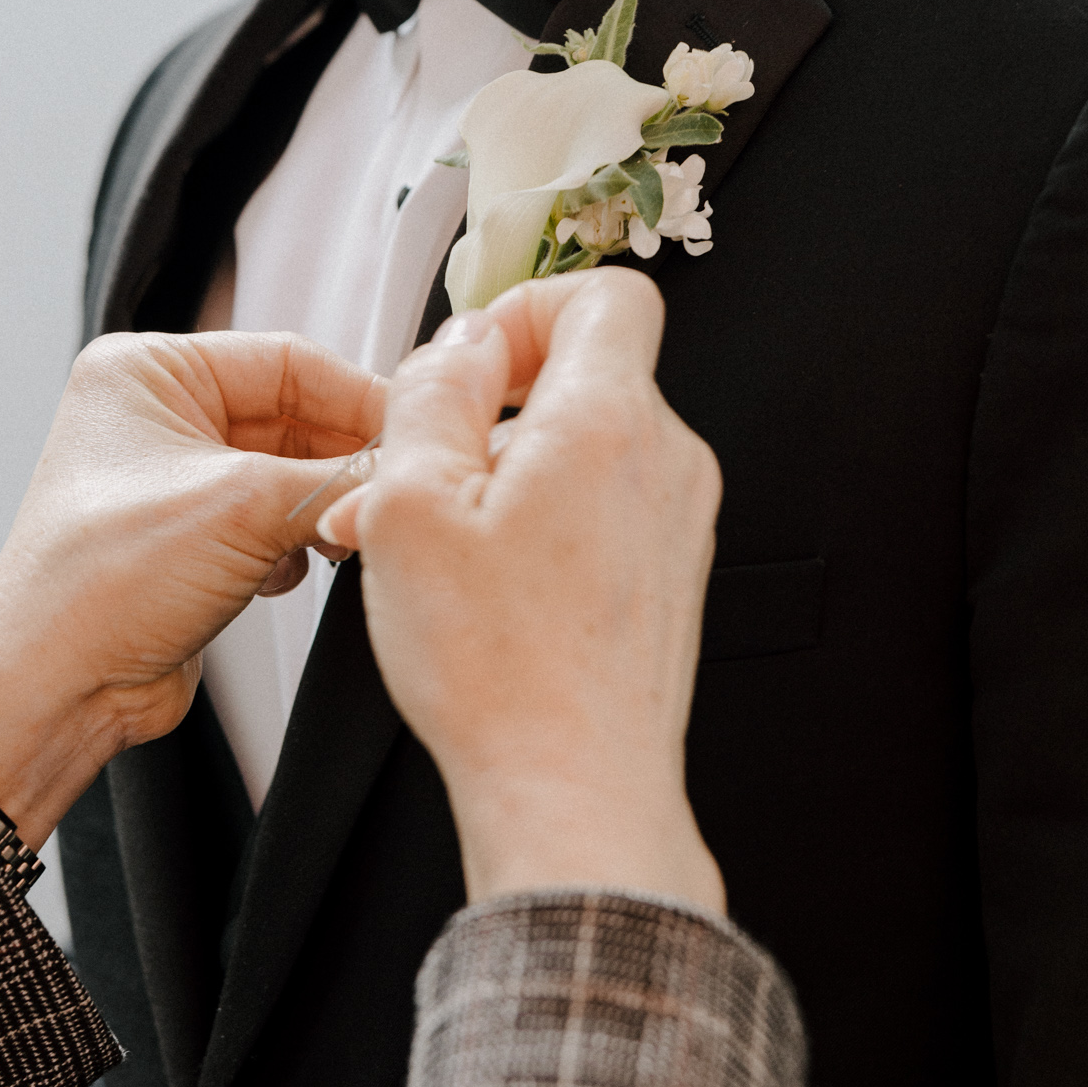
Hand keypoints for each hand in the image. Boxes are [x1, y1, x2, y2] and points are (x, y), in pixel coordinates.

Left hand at [0, 331, 382, 847]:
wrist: (53, 691)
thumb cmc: (98, 585)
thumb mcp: (241, 507)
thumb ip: (337, 477)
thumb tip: (407, 464)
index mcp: (147, 370)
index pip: (288, 359)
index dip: (359, 396)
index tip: (415, 431)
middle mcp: (156, 415)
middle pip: (293, 414)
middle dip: (341, 458)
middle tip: (396, 487)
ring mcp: (174, 480)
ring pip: (288, 471)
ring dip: (321, 505)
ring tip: (346, 533)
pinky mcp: (191, 540)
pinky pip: (273, 520)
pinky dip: (299, 541)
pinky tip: (298, 568)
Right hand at [321, 270, 724, 914]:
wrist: (574, 793)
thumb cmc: (499, 670)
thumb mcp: (409, 502)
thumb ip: (435, 392)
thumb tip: (464, 345)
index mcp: (608, 421)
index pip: (609, 292)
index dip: (533, 304)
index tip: (477, 359)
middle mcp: (665, 461)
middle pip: (588, 375)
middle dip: (498, 406)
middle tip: (426, 466)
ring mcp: (678, 522)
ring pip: (588, 449)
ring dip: (510, 473)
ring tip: (438, 544)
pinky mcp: (670, 577)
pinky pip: (604, 510)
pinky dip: (542, 525)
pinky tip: (482, 586)